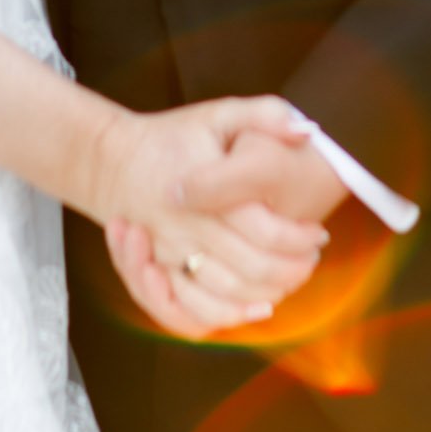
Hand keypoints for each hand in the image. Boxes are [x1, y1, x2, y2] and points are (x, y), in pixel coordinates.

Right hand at [90, 98, 328, 337]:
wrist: (113, 158)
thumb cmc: (174, 137)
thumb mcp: (220, 114)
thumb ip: (265, 116)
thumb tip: (307, 132)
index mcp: (207, 189)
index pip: (267, 231)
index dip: (300, 239)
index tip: (317, 233)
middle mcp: (186, 226)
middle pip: (253, 268)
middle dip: (292, 271)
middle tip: (310, 260)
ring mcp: (168, 253)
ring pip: (225, 295)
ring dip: (264, 295)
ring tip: (287, 282)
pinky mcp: (155, 271)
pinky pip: (185, 312)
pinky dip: (221, 317)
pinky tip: (250, 309)